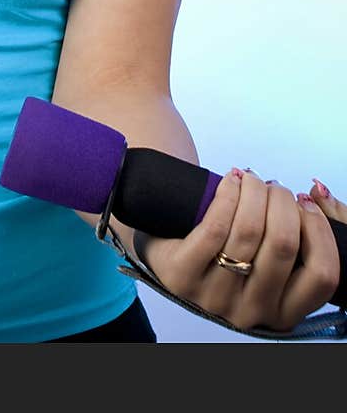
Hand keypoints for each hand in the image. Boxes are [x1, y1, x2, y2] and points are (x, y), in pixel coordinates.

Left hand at [132, 167, 340, 333]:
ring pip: (249, 232)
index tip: (305, 203)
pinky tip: (231, 179)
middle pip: (283, 244)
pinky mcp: (181, 276)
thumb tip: (315, 196)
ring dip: (255, 191)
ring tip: (251, 178)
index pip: (322, 277)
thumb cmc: (231, 246)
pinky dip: (228, 194)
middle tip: (274, 186)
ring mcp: (213, 298)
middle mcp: (250, 313)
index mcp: (281, 313)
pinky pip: (214, 228)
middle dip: (282, 201)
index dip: (320, 231)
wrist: (170, 245)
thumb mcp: (270, 253)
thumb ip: (304, 233)